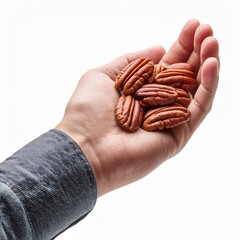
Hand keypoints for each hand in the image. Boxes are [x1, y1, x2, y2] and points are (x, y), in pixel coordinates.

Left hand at [56, 19, 218, 196]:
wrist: (85, 149)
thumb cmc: (86, 113)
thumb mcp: (103, 75)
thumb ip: (131, 61)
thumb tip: (159, 50)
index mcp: (139, 90)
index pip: (166, 66)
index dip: (180, 46)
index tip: (192, 26)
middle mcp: (155, 104)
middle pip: (183, 76)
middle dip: (196, 52)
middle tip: (206, 30)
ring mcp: (168, 120)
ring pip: (195, 91)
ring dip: (207, 65)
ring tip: (212, 42)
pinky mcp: (177, 136)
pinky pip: (198, 109)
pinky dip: (208, 87)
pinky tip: (212, 64)